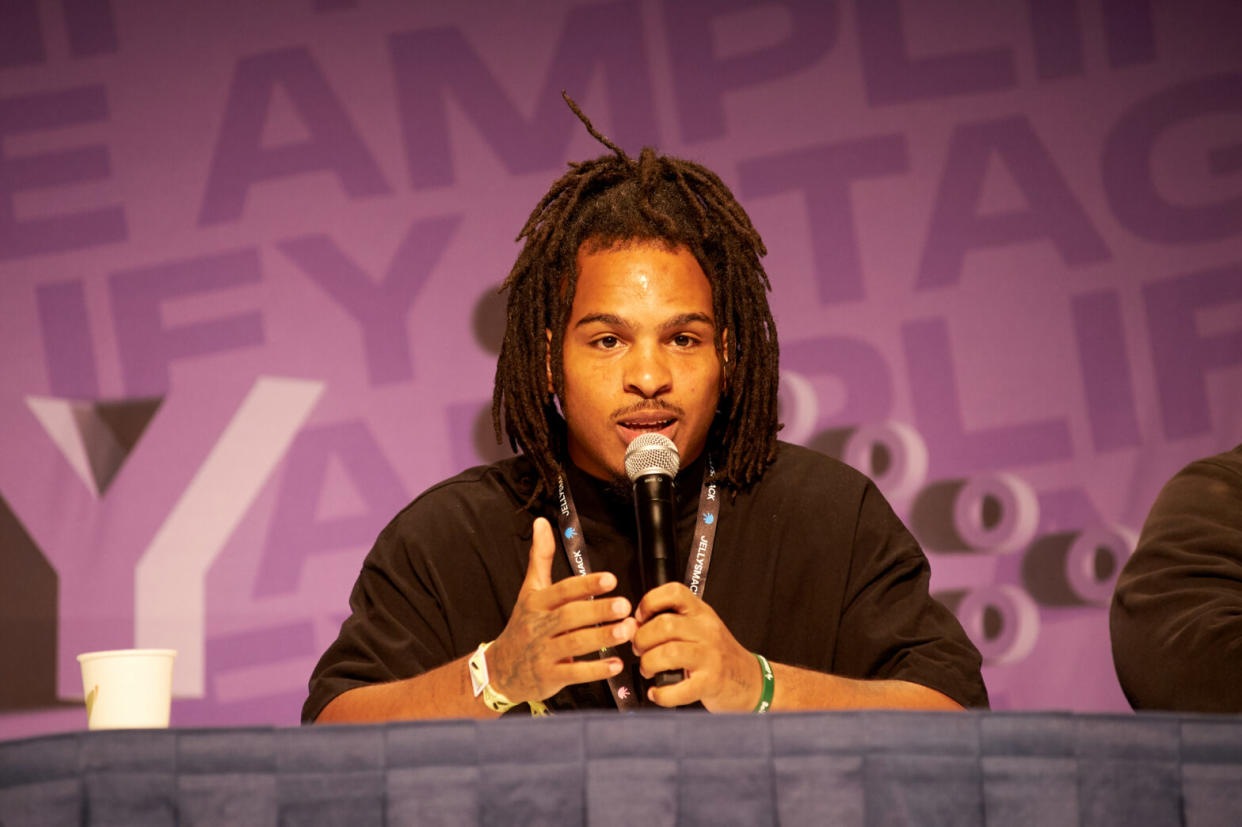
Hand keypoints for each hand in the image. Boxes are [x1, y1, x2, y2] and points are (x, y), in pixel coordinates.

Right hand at [486, 517, 636, 703]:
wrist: (499, 669)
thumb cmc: (522, 625)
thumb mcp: (529, 590)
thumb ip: (540, 557)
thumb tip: (541, 522)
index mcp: (537, 603)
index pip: (562, 590)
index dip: (586, 584)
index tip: (610, 579)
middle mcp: (538, 626)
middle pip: (570, 616)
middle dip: (598, 611)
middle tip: (625, 605)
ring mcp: (543, 653)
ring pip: (574, 644)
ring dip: (602, 637)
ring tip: (627, 630)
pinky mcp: (549, 677)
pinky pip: (574, 674)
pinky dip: (596, 670)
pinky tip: (617, 664)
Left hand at [632, 583, 759, 711]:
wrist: (751, 680)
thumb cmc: (719, 655)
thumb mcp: (699, 629)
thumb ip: (670, 624)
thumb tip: (633, 627)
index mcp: (701, 613)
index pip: (674, 592)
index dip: (650, 602)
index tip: (641, 617)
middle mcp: (707, 630)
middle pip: (664, 625)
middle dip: (642, 639)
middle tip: (639, 649)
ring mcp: (710, 656)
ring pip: (668, 653)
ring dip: (648, 663)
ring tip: (648, 669)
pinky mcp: (711, 682)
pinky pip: (679, 689)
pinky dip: (661, 694)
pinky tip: (657, 692)